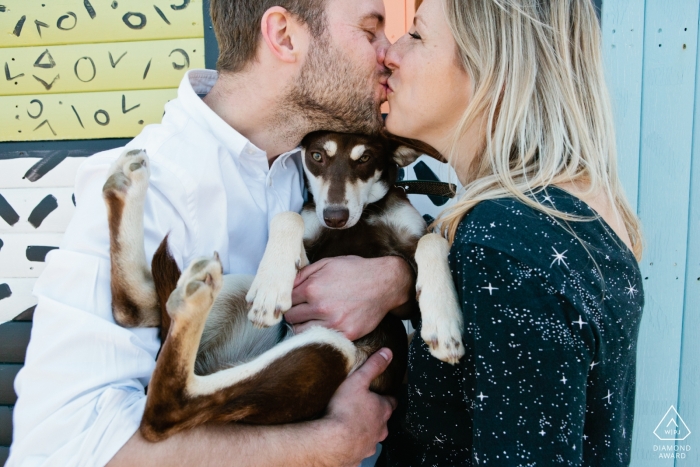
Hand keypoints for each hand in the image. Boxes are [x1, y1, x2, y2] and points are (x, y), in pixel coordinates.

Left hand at [286, 256, 412, 339]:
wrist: (385, 283)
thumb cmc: (355, 271)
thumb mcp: (327, 263)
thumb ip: (304, 273)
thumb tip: (286, 285)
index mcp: (312, 288)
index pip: (286, 301)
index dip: (289, 300)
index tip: (295, 301)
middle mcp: (320, 307)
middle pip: (291, 318)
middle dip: (294, 313)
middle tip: (302, 310)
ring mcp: (334, 323)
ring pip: (301, 332)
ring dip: (303, 326)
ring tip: (312, 319)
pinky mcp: (346, 334)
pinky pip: (322, 340)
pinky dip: (320, 335)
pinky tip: (325, 326)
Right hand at [323, 349, 396, 464]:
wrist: (330, 442)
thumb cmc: (344, 410)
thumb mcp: (358, 380)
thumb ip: (373, 366)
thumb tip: (388, 352)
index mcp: (382, 411)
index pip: (391, 402)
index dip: (386, 398)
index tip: (382, 395)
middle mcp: (380, 431)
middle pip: (382, 422)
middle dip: (374, 417)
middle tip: (361, 410)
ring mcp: (368, 447)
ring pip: (370, 439)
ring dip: (363, 433)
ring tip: (349, 426)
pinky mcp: (355, 459)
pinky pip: (356, 453)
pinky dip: (351, 448)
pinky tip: (341, 443)